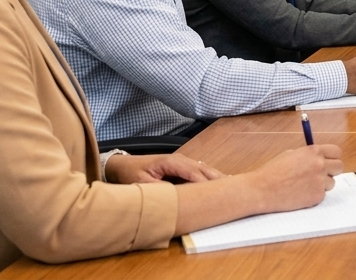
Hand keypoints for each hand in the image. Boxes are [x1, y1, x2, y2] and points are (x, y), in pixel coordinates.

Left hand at [106, 152, 223, 183]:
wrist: (123, 166)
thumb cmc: (131, 174)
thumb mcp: (141, 183)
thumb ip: (158, 189)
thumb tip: (176, 196)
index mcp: (172, 162)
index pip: (194, 173)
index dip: (205, 183)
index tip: (216, 194)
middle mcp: (181, 160)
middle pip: (204, 170)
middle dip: (218, 180)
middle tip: (233, 191)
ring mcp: (183, 163)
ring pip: (205, 170)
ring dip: (217, 179)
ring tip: (233, 188)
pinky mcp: (183, 168)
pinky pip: (201, 173)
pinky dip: (212, 179)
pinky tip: (221, 185)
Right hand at [246, 144, 343, 212]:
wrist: (262, 189)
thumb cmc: (273, 171)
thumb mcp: (291, 155)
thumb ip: (308, 155)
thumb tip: (320, 158)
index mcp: (314, 152)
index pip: (336, 152)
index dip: (333, 157)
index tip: (329, 161)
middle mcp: (320, 165)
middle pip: (339, 167)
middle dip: (332, 171)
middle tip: (322, 175)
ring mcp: (320, 181)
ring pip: (331, 183)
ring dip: (322, 184)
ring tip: (304, 186)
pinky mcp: (317, 196)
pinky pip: (322, 195)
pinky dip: (314, 195)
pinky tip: (300, 194)